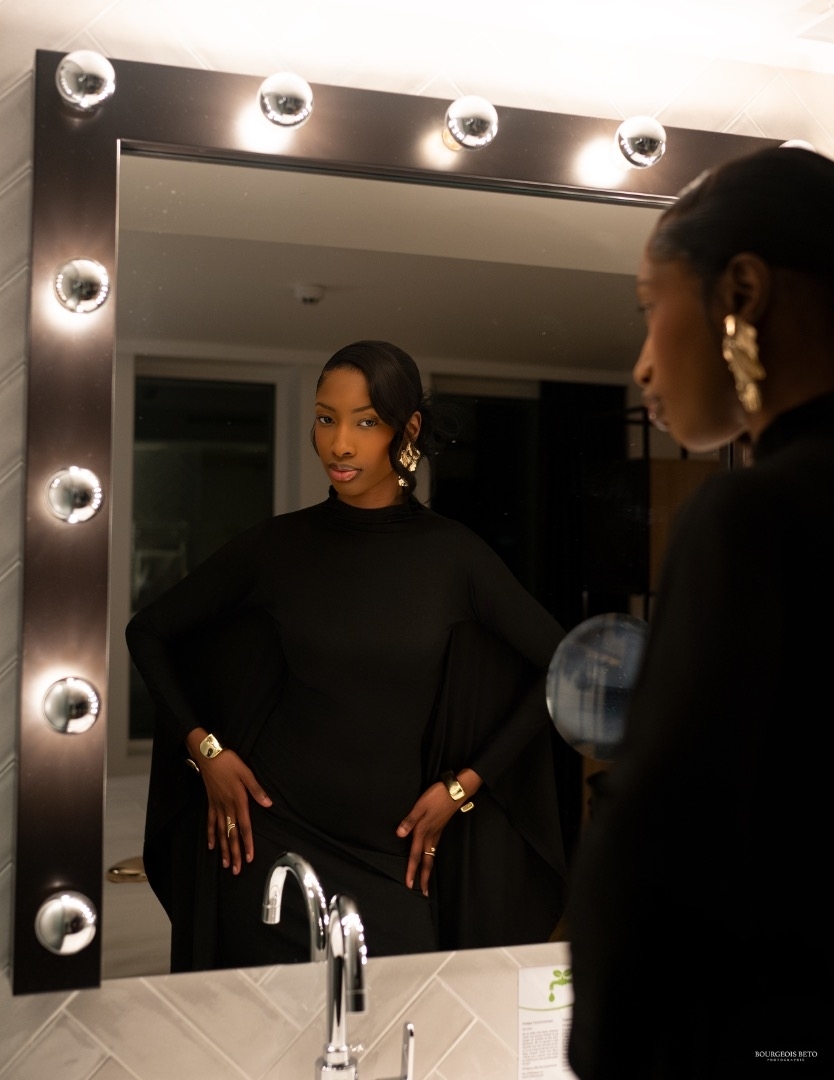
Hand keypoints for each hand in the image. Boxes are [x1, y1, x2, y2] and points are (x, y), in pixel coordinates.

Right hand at [197, 748, 271, 873]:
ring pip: (221, 832)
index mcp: (238, 800)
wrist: (208, 754)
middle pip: (232, 834)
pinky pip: (210, 822)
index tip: (250, 857)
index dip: (247, 843)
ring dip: (223, 849)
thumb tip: (268, 804)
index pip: (244, 827)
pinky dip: (211, 834)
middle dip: (235, 853)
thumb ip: (257, 790)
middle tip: (237, 870)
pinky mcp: (210, 803)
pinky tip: (211, 846)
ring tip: (226, 864)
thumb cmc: (229, 762)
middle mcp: (227, 807)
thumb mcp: (246, 773)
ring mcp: (217, 806)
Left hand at [396, 769, 481, 894]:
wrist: (456, 790)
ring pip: (431, 855)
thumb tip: (399, 834)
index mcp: (423, 830)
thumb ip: (410, 820)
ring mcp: (437, 832)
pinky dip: (432, 857)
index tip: (410, 885)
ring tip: (426, 880)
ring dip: (428, 869)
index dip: (412, 870)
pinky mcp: (440, 827)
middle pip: (426, 860)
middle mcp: (431, 835)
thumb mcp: (420, 805)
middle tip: (424, 893)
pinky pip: (435, 847)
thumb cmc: (437, 795)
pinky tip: (430, 857)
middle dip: (424, 877)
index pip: (415, 855)